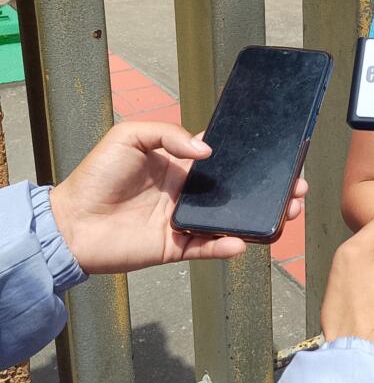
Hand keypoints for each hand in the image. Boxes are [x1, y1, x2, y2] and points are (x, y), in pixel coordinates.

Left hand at [50, 121, 307, 273]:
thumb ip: (169, 135)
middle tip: (295, 189)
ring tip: (285, 214)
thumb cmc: (95, 175)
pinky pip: (207, 247)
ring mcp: (183, 221)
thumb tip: (207, 151)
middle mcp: (187, 192)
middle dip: (269, 190)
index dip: (251, 158)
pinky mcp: (174, 247)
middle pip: (237, 191)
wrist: (69, 223)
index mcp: (179, 164)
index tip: (279, 157)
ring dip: (259, 218)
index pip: (224, 159)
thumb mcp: (129, 136)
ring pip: (231, 220)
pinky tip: (242, 241)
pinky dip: (226, 246)